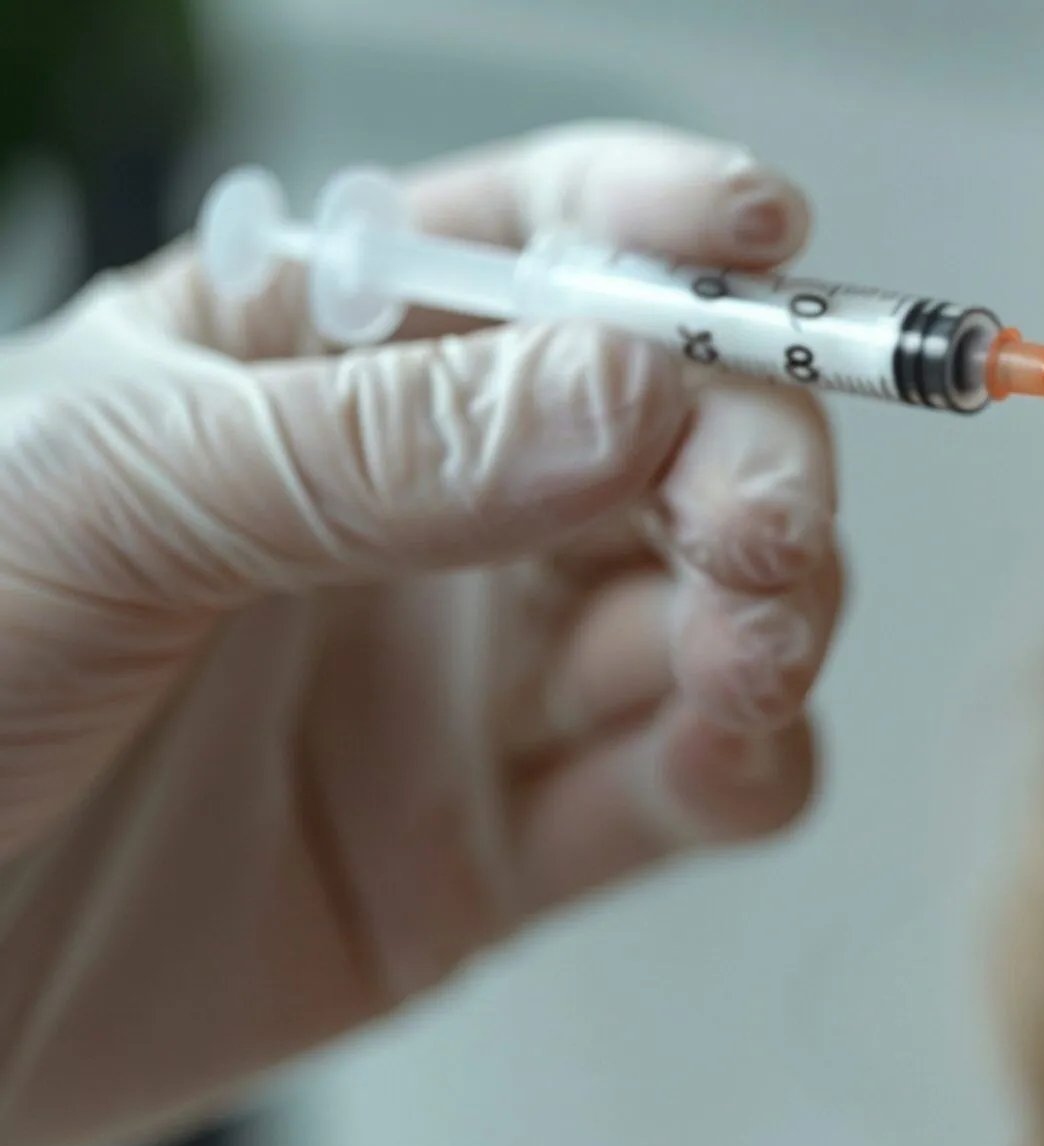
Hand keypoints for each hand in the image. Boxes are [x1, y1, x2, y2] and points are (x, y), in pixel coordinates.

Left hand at [0, 124, 843, 1145]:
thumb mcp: (103, 498)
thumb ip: (374, 448)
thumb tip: (630, 396)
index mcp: (303, 363)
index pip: (533, 244)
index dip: (668, 232)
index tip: (763, 250)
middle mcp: (412, 515)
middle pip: (671, 440)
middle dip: (755, 461)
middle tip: (759, 526)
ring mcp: (461, 685)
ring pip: (711, 611)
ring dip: (778, 615)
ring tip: (748, 650)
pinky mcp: (490, 852)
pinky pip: (681, 790)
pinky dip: (750, 765)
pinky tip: (728, 754)